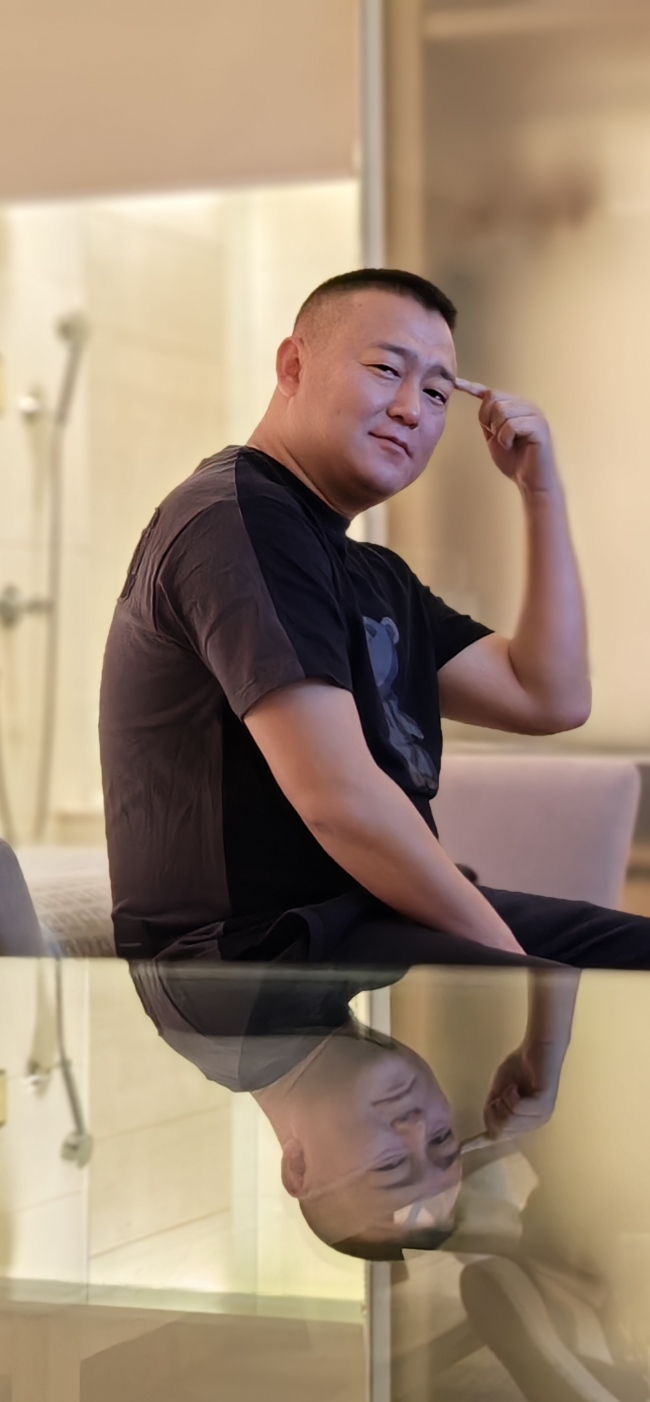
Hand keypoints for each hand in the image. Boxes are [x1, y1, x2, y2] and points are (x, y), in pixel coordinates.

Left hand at [456, 378, 558, 494]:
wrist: (531, 481)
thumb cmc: (514, 461)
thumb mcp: (494, 437)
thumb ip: (488, 420)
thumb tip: (480, 399)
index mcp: (516, 407)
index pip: (491, 393)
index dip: (472, 387)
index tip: (455, 383)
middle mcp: (526, 406)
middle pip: (494, 399)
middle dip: (489, 421)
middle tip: (499, 438)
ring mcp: (534, 414)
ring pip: (502, 410)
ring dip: (499, 432)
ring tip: (508, 443)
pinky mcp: (539, 425)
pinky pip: (511, 424)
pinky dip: (506, 438)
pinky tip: (513, 446)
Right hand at [483, 1040, 561, 1139]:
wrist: (537, 1047)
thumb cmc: (519, 1067)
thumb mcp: (499, 1091)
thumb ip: (494, 1111)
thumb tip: (487, 1131)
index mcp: (525, 1122)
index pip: (499, 1136)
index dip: (488, 1127)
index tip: (478, 1123)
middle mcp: (535, 1123)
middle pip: (501, 1131)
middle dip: (493, 1109)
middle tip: (500, 1093)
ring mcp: (541, 1115)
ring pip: (508, 1120)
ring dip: (502, 1100)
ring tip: (511, 1087)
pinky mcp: (543, 1104)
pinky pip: (515, 1107)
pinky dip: (509, 1094)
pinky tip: (516, 1084)